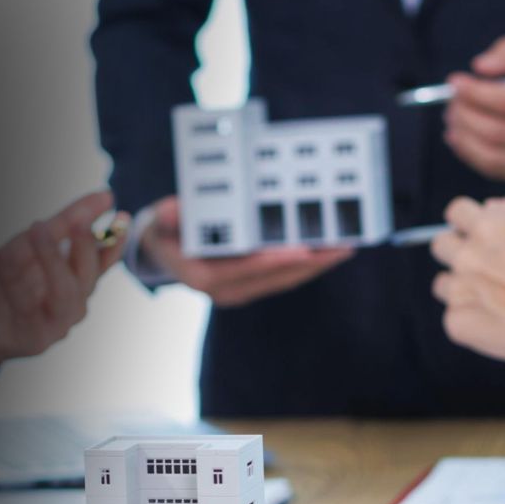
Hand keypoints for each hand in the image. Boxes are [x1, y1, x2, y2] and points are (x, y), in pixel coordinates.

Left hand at [0, 191, 127, 372]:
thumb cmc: (7, 281)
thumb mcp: (32, 243)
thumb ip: (66, 222)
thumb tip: (105, 197)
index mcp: (78, 280)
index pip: (104, 261)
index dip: (115, 239)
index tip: (121, 215)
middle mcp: (74, 303)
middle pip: (88, 276)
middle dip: (85, 247)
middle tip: (78, 221)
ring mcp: (58, 324)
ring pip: (65, 292)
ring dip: (52, 258)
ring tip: (39, 229)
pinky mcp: (35, 338)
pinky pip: (28, 305)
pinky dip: (15, 277)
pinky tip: (3, 253)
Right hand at [141, 196, 353, 306]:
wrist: (162, 252)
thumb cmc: (164, 232)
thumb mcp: (160, 220)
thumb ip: (168, 215)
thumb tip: (170, 211)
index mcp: (202, 277)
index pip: (243, 270)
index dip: (274, 261)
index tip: (302, 250)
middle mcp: (224, 291)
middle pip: (274, 278)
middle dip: (310, 263)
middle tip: (341, 246)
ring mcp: (239, 292)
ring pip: (284, 280)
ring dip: (316, 266)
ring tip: (344, 248)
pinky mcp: (251, 287)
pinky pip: (283, 278)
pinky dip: (307, 266)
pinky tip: (327, 253)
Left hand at [430, 194, 504, 362]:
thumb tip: (487, 206)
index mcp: (486, 228)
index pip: (455, 212)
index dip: (465, 221)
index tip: (474, 232)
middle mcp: (467, 256)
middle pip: (440, 245)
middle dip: (457, 251)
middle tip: (483, 267)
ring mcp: (459, 290)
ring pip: (442, 283)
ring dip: (461, 288)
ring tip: (494, 298)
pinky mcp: (457, 321)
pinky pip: (453, 316)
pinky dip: (470, 319)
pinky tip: (496, 321)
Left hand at [444, 31, 504, 181]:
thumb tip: (479, 66)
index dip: (476, 93)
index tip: (454, 82)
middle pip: (497, 132)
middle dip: (465, 115)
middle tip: (450, 102)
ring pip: (492, 156)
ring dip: (463, 137)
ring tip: (453, 118)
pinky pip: (495, 169)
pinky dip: (469, 153)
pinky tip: (460, 136)